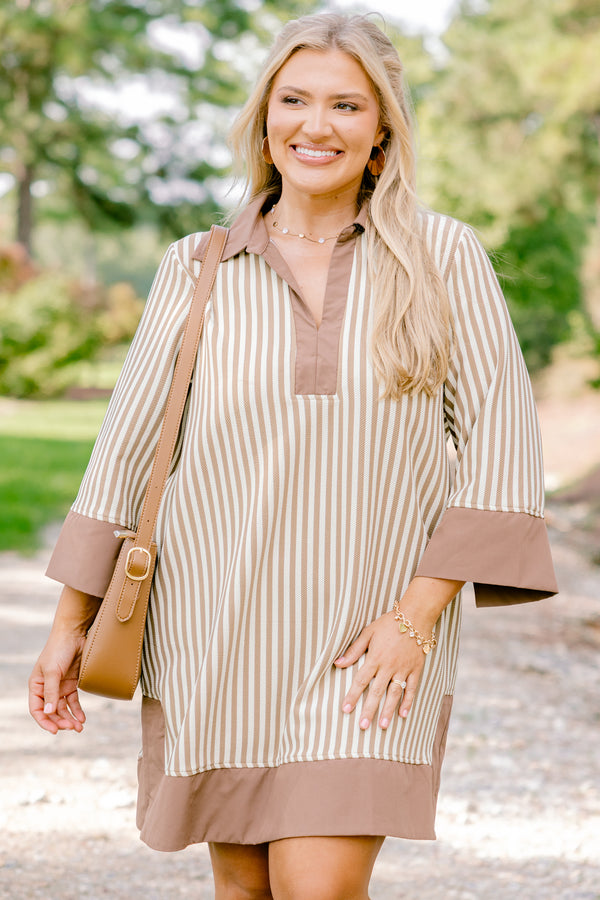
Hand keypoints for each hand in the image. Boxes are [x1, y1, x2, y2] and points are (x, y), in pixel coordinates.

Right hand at [29, 630, 87, 733]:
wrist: (74, 634)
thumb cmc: (58, 649)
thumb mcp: (53, 671)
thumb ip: (51, 692)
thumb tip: (49, 712)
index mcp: (36, 686)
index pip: (37, 710)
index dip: (45, 722)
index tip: (55, 730)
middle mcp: (47, 688)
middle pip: (51, 711)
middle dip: (60, 721)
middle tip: (71, 728)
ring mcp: (60, 686)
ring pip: (63, 708)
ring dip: (70, 718)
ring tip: (79, 727)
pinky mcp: (72, 683)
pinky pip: (73, 701)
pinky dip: (77, 710)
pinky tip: (82, 718)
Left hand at [333, 576, 463, 730]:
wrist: (415, 616)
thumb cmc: (389, 623)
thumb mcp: (368, 632)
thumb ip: (354, 650)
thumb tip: (338, 663)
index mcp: (375, 658)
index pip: (361, 680)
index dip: (352, 696)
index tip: (345, 709)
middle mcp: (389, 666)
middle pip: (376, 691)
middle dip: (368, 709)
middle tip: (362, 725)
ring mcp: (403, 669)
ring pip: (394, 694)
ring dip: (388, 710)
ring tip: (382, 725)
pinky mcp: (416, 669)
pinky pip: (411, 688)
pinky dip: (408, 702)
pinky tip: (403, 714)